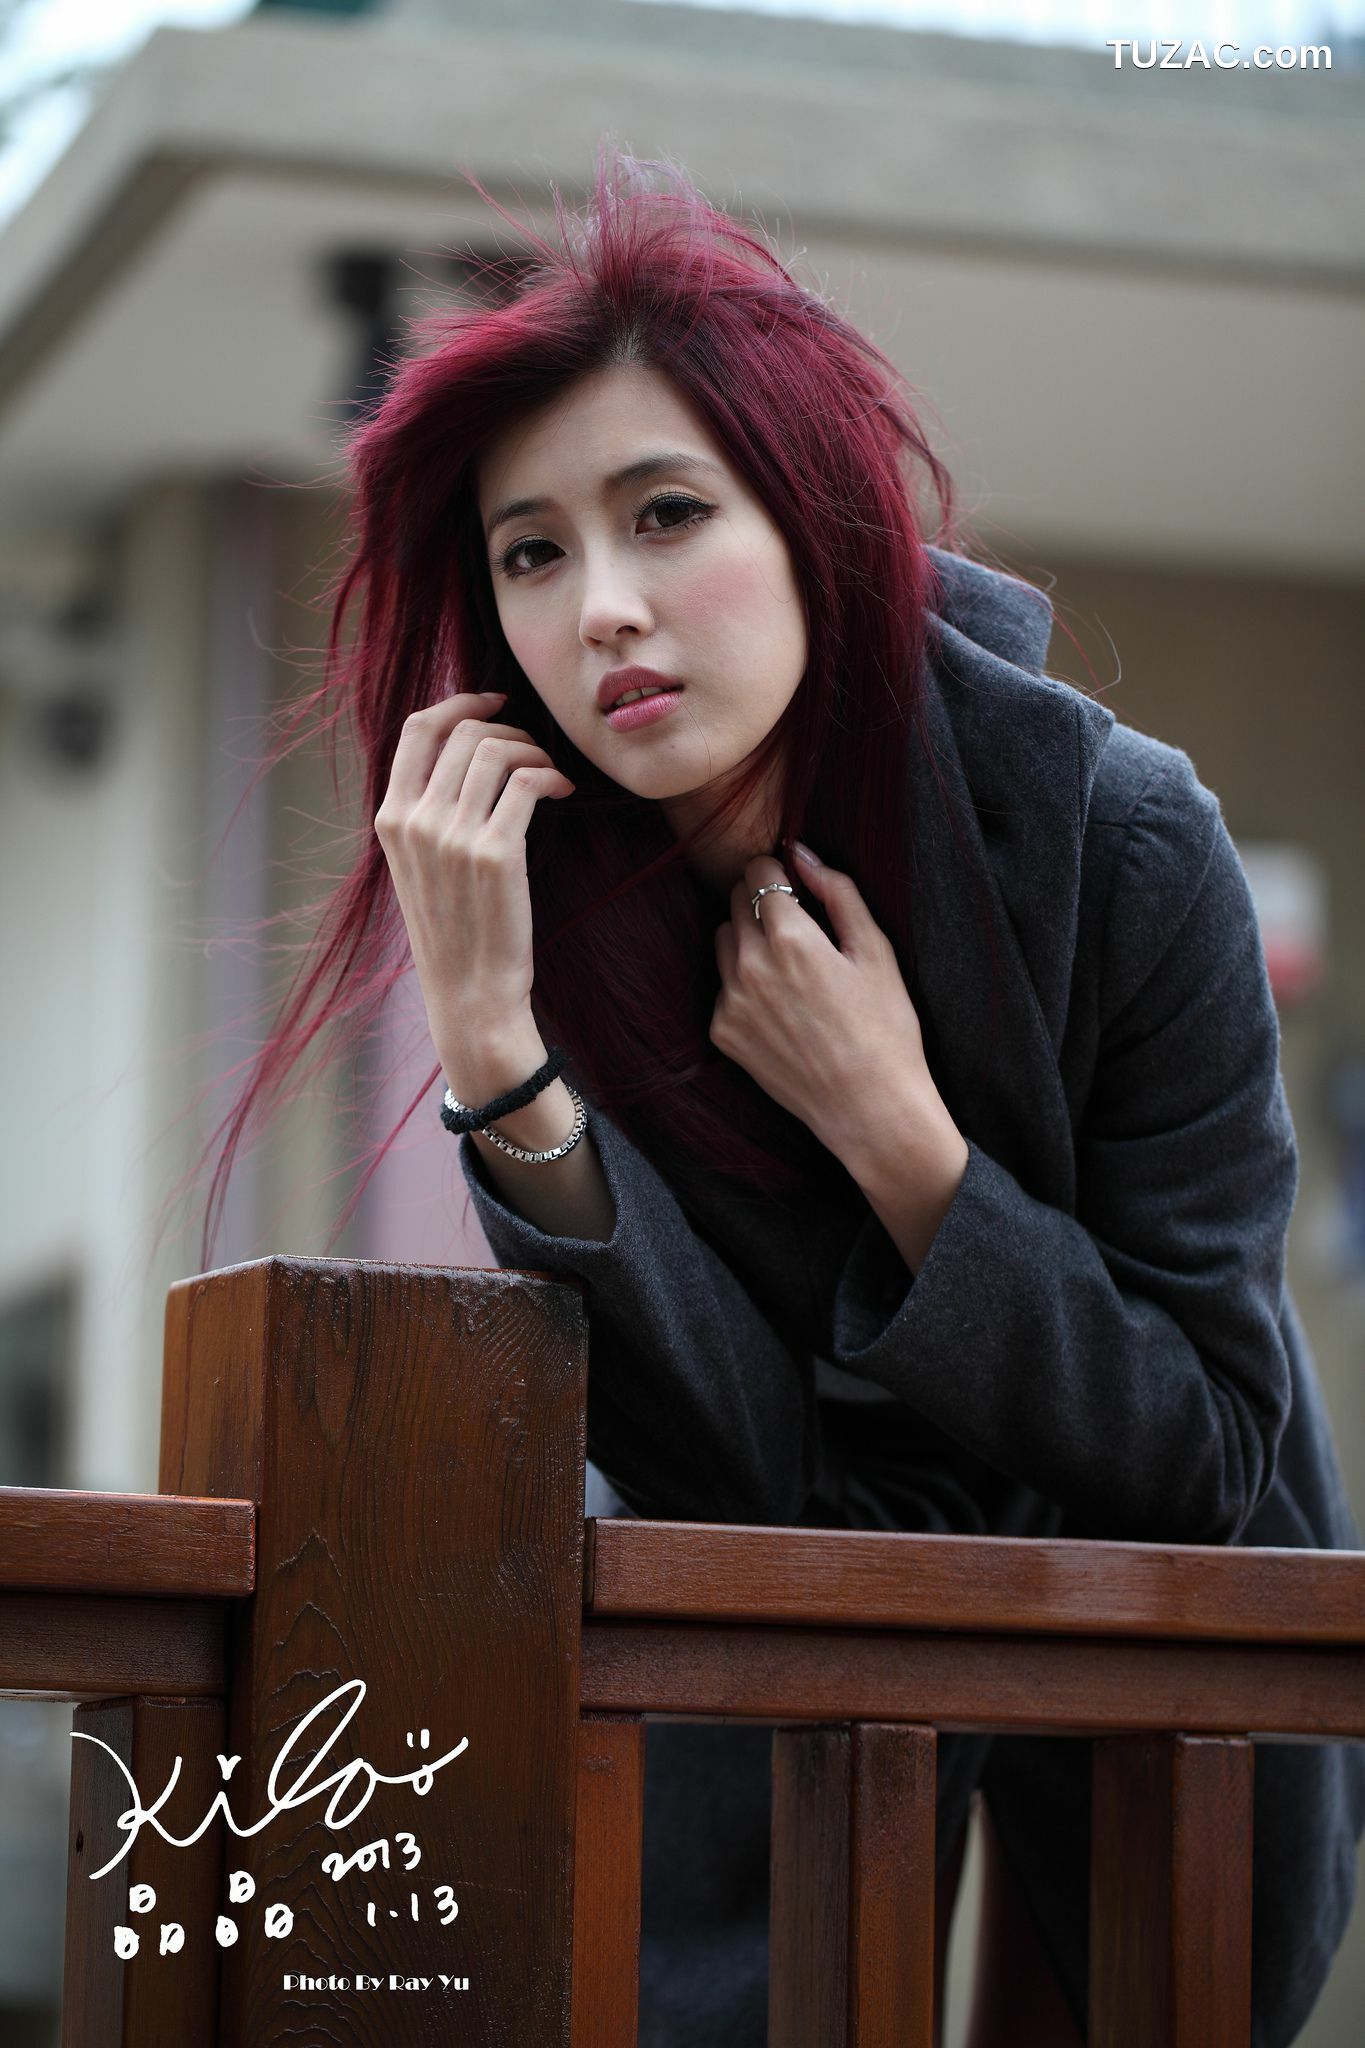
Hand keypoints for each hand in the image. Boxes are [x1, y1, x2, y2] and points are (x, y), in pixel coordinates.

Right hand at [373, 690, 573, 1070]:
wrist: (469, 994)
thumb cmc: (455, 932)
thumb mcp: (420, 868)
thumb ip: (427, 814)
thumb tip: (463, 756)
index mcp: (390, 819)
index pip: (417, 729)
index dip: (459, 702)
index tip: (494, 701)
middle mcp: (414, 821)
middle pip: (463, 731)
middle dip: (508, 729)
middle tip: (535, 753)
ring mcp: (451, 836)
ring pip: (496, 749)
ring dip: (534, 750)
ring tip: (552, 775)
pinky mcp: (494, 853)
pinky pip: (527, 781)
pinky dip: (552, 775)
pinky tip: (564, 790)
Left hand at [710, 843, 960, 1185]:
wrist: (869, 1107)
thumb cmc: (884, 1027)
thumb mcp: (875, 950)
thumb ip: (837, 891)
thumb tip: (800, 851)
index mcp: (790, 938)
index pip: (759, 871)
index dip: (780, 874)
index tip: (798, 889)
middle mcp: (750, 965)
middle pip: (737, 901)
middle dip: (764, 904)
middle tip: (801, 932)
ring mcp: (731, 1001)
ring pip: (724, 941)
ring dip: (749, 940)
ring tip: (791, 969)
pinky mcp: (723, 1032)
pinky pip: (723, 986)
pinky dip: (745, 985)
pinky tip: (783, 1008)